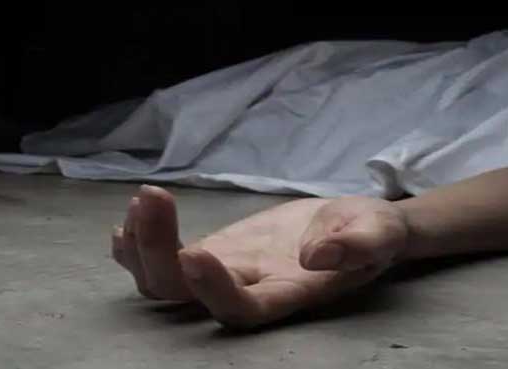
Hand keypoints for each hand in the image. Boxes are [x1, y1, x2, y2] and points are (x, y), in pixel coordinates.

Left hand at [111, 185, 409, 328]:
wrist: (355, 225)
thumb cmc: (372, 231)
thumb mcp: (378, 232)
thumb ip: (357, 245)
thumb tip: (318, 256)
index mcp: (289, 295)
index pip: (243, 310)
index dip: (214, 290)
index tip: (196, 251)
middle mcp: (249, 290)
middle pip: (186, 297)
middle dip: (158, 253)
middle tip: (153, 197)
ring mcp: (226, 271)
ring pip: (166, 281)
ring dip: (143, 245)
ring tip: (145, 198)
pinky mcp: (218, 249)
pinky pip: (167, 257)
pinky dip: (140, 243)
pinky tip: (129, 217)